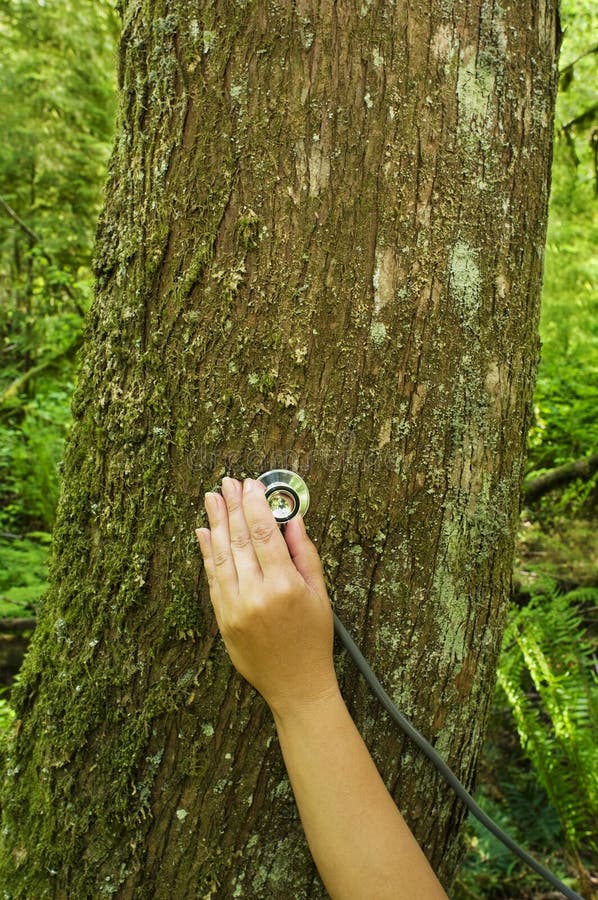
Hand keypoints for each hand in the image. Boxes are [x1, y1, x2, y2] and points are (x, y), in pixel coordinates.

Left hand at [196, 477, 337, 715]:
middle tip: (227, 483)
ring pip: (221, 556)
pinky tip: (204, 532)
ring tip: (212, 498)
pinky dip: (207, 553)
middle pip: (239, 540)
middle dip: (232, 507)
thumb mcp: (320, 594)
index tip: (250, 485)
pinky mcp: (222, 619)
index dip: (255, 505)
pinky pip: (212, 578)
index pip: (264, 534)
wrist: (295, 685)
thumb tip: (292, 519)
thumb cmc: (313, 639)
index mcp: (285, 586)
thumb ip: (305, 553)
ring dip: (215, 523)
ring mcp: (235, 608)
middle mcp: (256, 595)